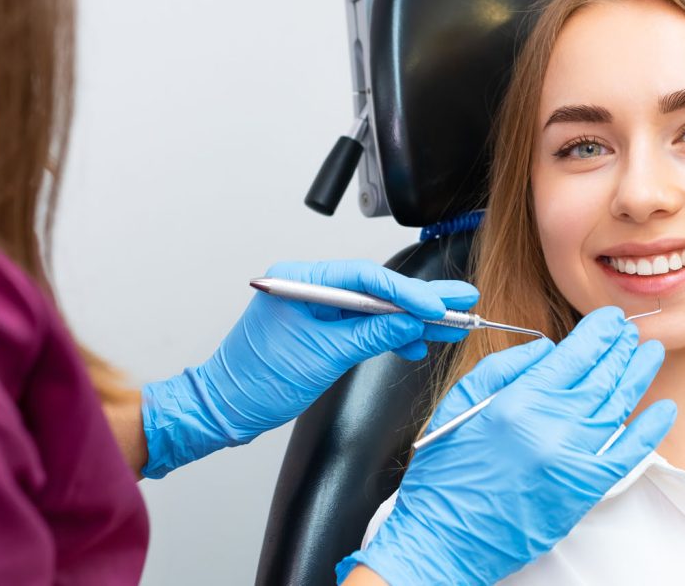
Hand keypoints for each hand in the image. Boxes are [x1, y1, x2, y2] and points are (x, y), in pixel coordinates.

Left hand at [141, 260, 477, 478]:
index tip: (437, 305)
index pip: (365, 277)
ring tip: (449, 324)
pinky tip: (415, 341)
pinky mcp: (321, 327)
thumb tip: (409, 322)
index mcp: (301, 281)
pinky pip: (363, 324)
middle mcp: (309, 286)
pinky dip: (389, 333)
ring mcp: (316, 307)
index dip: (407, 292)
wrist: (224, 408)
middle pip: (375, 288)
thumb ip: (371, 335)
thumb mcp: (323, 357)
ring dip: (411, 318)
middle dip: (419, 298)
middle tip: (460, 298)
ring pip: (374, 307)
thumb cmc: (256, 381)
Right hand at [337, 307, 675, 584]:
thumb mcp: (461, 402)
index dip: (598, 332)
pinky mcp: (585, 489)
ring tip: (650, 353)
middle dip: (620, 347)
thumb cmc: (448, 470)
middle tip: (631, 331)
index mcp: (519, 400)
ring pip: (618, 405)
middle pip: (601, 375)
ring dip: (638, 375)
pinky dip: (649, 430)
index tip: (610, 319)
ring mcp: (573, 458)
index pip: (574, 353)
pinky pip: (628, 453)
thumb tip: (547, 349)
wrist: (448, 536)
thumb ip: (504, 367)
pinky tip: (664, 409)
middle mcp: (551, 425)